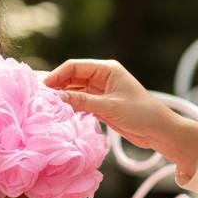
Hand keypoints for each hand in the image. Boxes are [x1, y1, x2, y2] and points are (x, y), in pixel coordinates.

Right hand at [44, 58, 197, 177]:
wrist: (159, 131)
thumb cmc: (140, 114)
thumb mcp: (109, 107)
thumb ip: (81, 101)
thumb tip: (56, 98)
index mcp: (106, 68)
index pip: (74, 66)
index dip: (56, 75)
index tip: (42, 88)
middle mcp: (102, 76)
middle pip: (71, 77)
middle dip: (56, 85)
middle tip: (38, 97)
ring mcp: (100, 90)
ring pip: (73, 89)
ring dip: (61, 96)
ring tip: (45, 105)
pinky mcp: (100, 103)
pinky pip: (79, 100)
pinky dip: (69, 105)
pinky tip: (59, 111)